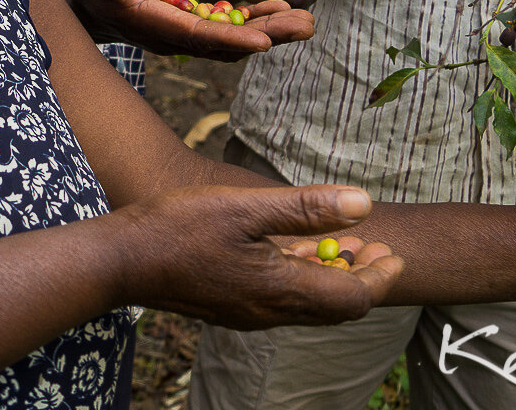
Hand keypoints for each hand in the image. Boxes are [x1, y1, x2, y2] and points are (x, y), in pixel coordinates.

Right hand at [71, 0, 314, 61]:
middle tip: (306, 26)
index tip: (264, 41)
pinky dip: (257, 21)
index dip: (232, 38)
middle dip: (268, 36)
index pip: (198, 35)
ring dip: (271, 30)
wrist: (95, 6)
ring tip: (305, 19)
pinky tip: (281, 8)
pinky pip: (232, 28)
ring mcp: (189, 35)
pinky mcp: (196, 27)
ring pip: (236, 38)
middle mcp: (177, 38)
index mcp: (156, 26)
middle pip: (229, 42)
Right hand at [117, 184, 403, 328]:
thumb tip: (364, 203)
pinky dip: (301, 276)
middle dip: (361, 276)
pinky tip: (292, 248)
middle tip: (376, 246)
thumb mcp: (245, 206)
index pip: (351, 298)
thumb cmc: (179, 228)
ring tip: (343, 243)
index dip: (379, 277)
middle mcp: (268, 311)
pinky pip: (281, 299)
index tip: (393, 252)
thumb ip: (306, 207)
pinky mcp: (230, 305)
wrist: (122, 260)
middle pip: (333, 307)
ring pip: (307, 304)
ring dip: (331, 276)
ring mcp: (247, 312)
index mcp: (279, 289)